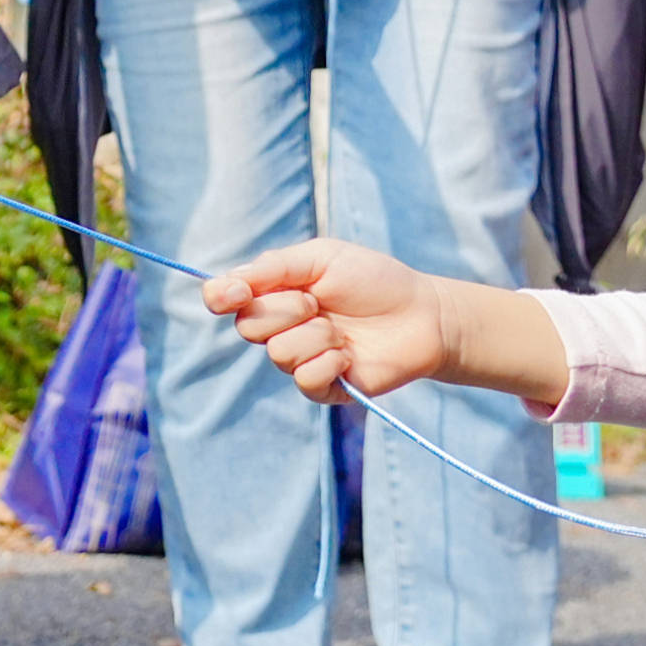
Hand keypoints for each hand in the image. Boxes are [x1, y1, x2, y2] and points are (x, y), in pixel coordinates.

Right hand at [199, 240, 463, 402]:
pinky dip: (328, 363)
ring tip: (343, 330)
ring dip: (315, 335)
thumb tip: (225, 284)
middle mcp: (280, 328)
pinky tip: (350, 354)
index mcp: (274, 293)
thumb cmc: (374, 280)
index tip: (238, 292)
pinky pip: (305, 380)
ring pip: (278, 353)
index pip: (223, 298)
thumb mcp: (322, 257)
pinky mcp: (324, 387)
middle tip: (318, 301)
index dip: (221, 296)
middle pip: (247, 327)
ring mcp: (301, 359)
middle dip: (283, 310)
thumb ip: (273, 267)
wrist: (424, 315)